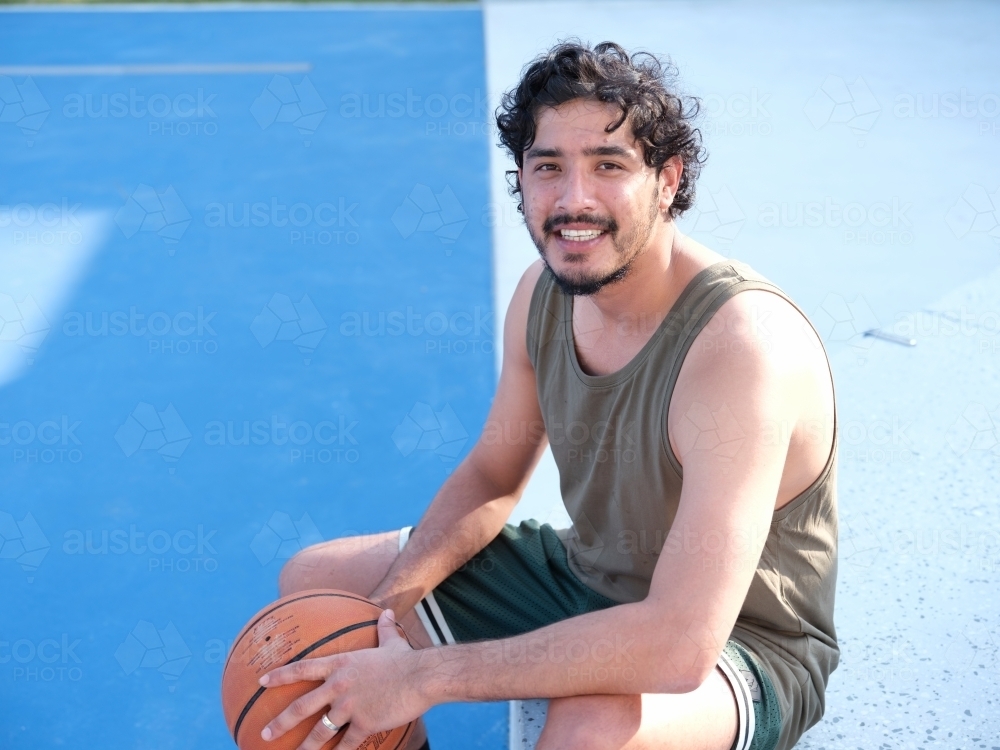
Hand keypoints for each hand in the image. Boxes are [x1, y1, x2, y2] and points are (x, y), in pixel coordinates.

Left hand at [258, 609, 428, 749]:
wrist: (421, 676)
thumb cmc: (406, 658)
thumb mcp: (392, 640)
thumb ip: (384, 628)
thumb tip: (388, 612)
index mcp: (341, 664)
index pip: (303, 669)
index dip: (280, 676)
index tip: (261, 681)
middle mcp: (339, 686)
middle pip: (302, 707)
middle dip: (281, 722)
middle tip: (265, 733)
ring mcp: (350, 706)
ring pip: (320, 732)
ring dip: (304, 747)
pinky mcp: (364, 723)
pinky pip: (346, 744)